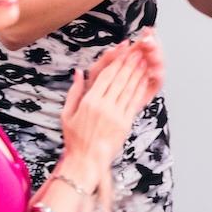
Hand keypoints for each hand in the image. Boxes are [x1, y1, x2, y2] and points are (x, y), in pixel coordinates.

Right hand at [60, 37, 164, 181]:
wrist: (86, 161)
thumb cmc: (75, 139)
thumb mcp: (66, 114)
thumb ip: (74, 92)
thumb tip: (79, 72)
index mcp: (88, 102)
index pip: (105, 76)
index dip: (115, 62)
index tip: (123, 51)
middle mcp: (103, 106)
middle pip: (119, 79)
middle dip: (130, 63)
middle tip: (138, 50)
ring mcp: (116, 115)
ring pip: (129, 88)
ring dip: (138, 73)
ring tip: (144, 60)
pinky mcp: (125, 123)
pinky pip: (134, 102)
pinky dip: (141, 89)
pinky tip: (145, 80)